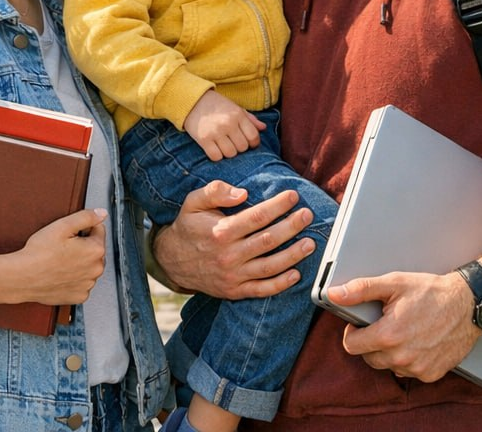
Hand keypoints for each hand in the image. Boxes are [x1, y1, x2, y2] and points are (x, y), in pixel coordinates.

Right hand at [10, 208, 107, 305]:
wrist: (22, 277)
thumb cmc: (39, 253)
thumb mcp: (62, 225)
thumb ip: (86, 217)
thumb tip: (102, 213)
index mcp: (95, 250)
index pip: (99, 230)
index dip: (83, 228)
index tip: (70, 234)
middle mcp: (96, 270)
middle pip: (95, 249)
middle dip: (83, 246)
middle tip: (63, 247)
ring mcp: (88, 285)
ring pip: (89, 266)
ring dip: (80, 262)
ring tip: (61, 261)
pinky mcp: (79, 296)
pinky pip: (82, 282)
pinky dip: (74, 278)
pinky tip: (61, 274)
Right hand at [153, 180, 314, 298]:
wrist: (172, 260)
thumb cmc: (188, 226)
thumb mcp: (193, 202)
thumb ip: (215, 191)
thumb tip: (242, 193)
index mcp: (221, 230)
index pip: (257, 216)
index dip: (278, 205)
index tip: (293, 196)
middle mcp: (228, 255)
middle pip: (268, 240)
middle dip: (292, 227)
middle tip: (308, 215)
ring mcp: (232, 275)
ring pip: (269, 266)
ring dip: (293, 255)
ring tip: (310, 243)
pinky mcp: (234, 291)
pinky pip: (261, 290)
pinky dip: (280, 284)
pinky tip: (296, 274)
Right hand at [184, 90, 265, 160]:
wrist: (193, 100)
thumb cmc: (216, 105)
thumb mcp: (235, 107)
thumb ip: (250, 118)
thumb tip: (264, 128)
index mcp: (237, 114)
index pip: (253, 136)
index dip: (254, 143)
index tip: (249, 142)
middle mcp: (228, 124)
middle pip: (242, 147)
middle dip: (240, 147)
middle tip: (234, 142)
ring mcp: (215, 132)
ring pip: (230, 154)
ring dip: (229, 152)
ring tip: (224, 145)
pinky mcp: (203, 139)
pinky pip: (216, 156)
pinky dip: (217, 156)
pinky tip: (215, 148)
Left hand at [330, 271, 479, 381]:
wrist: (468, 304)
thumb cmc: (432, 292)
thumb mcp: (393, 283)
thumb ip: (361, 289)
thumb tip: (334, 293)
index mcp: (388, 335)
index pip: (352, 346)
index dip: (353, 331)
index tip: (360, 323)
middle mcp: (401, 357)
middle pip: (369, 357)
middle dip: (370, 341)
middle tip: (384, 322)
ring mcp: (417, 369)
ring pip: (388, 365)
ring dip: (389, 352)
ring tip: (403, 329)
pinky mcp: (431, 374)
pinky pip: (408, 371)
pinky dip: (408, 359)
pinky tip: (416, 340)